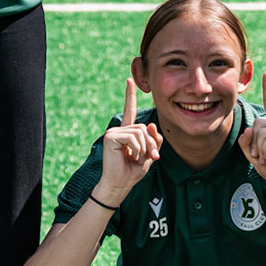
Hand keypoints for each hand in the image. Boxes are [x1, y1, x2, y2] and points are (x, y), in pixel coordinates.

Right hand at [98, 76, 161, 201]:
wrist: (120, 184)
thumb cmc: (133, 171)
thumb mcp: (149, 154)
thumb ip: (154, 139)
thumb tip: (150, 124)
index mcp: (127, 131)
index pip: (130, 110)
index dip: (130, 95)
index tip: (129, 80)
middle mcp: (120, 129)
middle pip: (144, 127)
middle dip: (151, 144)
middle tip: (150, 157)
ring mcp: (114, 132)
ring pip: (140, 132)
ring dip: (144, 148)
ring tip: (138, 159)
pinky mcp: (111, 137)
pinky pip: (133, 137)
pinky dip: (137, 149)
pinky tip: (130, 157)